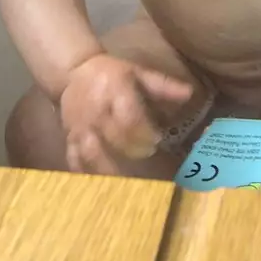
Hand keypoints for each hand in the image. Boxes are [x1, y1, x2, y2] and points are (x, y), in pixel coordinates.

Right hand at [57, 54, 192, 173]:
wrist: (74, 72)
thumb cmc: (113, 74)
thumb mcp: (139, 73)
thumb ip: (163, 86)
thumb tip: (190, 93)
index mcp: (115, 92)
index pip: (129, 117)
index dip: (145, 132)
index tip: (158, 139)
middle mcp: (96, 111)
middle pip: (113, 137)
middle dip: (132, 150)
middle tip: (147, 155)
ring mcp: (81, 127)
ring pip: (91, 153)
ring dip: (109, 169)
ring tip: (126, 181)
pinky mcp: (70, 138)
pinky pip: (75, 160)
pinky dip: (86, 174)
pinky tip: (99, 187)